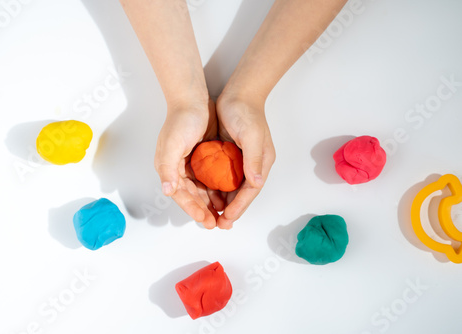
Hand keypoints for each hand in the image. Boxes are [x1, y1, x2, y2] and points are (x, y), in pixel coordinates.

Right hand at [154, 98, 219, 228]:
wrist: (193, 98)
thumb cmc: (181, 120)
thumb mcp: (172, 145)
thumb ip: (168, 169)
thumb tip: (167, 191)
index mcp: (168, 168)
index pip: (180, 195)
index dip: (192, 209)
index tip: (206, 220)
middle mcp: (177, 168)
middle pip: (191, 196)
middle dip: (202, 210)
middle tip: (216, 224)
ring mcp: (190, 163)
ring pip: (201, 189)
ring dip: (210, 202)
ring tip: (222, 215)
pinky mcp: (202, 157)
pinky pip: (209, 178)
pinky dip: (216, 188)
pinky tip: (226, 196)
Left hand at [214, 93, 275, 228]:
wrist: (239, 92)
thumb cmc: (246, 112)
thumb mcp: (252, 136)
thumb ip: (253, 160)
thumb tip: (256, 183)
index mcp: (261, 163)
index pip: (250, 191)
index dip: (239, 207)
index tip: (227, 220)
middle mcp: (253, 165)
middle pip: (242, 194)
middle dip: (231, 210)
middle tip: (218, 225)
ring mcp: (241, 160)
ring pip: (232, 188)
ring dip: (224, 202)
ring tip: (212, 216)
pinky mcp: (230, 155)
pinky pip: (224, 177)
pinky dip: (217, 188)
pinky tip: (208, 196)